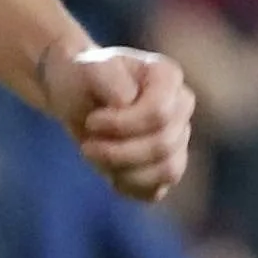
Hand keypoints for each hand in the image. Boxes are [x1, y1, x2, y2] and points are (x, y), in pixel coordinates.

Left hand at [39, 40, 196, 201]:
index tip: (92, 121)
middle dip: (117, 152)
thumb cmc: (84, 78)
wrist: (76, 95)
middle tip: (86, 145)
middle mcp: (181, 106)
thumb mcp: (88, 68)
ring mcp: (178, 137)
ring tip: (98, 158)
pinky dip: (129, 186)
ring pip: (168, 171)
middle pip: (163, 145)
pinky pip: (157, 190)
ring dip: (124, 171)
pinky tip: (110, 173)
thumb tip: (128, 103)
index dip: (122, 125)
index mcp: (168, 77)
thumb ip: (110, 79)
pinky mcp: (165, 166)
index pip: (159, 113)